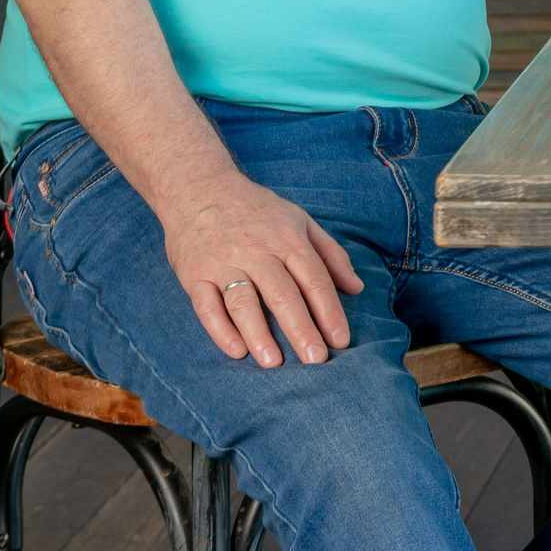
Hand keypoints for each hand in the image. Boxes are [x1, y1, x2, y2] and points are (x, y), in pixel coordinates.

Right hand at [164, 173, 363, 367]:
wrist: (199, 187)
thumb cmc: (257, 210)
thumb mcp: (300, 221)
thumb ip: (331, 254)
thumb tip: (357, 287)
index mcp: (288, 239)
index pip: (314, 279)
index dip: (330, 311)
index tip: (341, 341)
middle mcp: (257, 252)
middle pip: (283, 294)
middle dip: (301, 328)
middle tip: (316, 359)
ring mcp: (224, 263)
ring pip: (244, 302)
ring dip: (259, 333)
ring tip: (274, 363)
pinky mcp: (194, 275)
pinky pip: (206, 306)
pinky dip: (220, 330)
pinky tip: (236, 351)